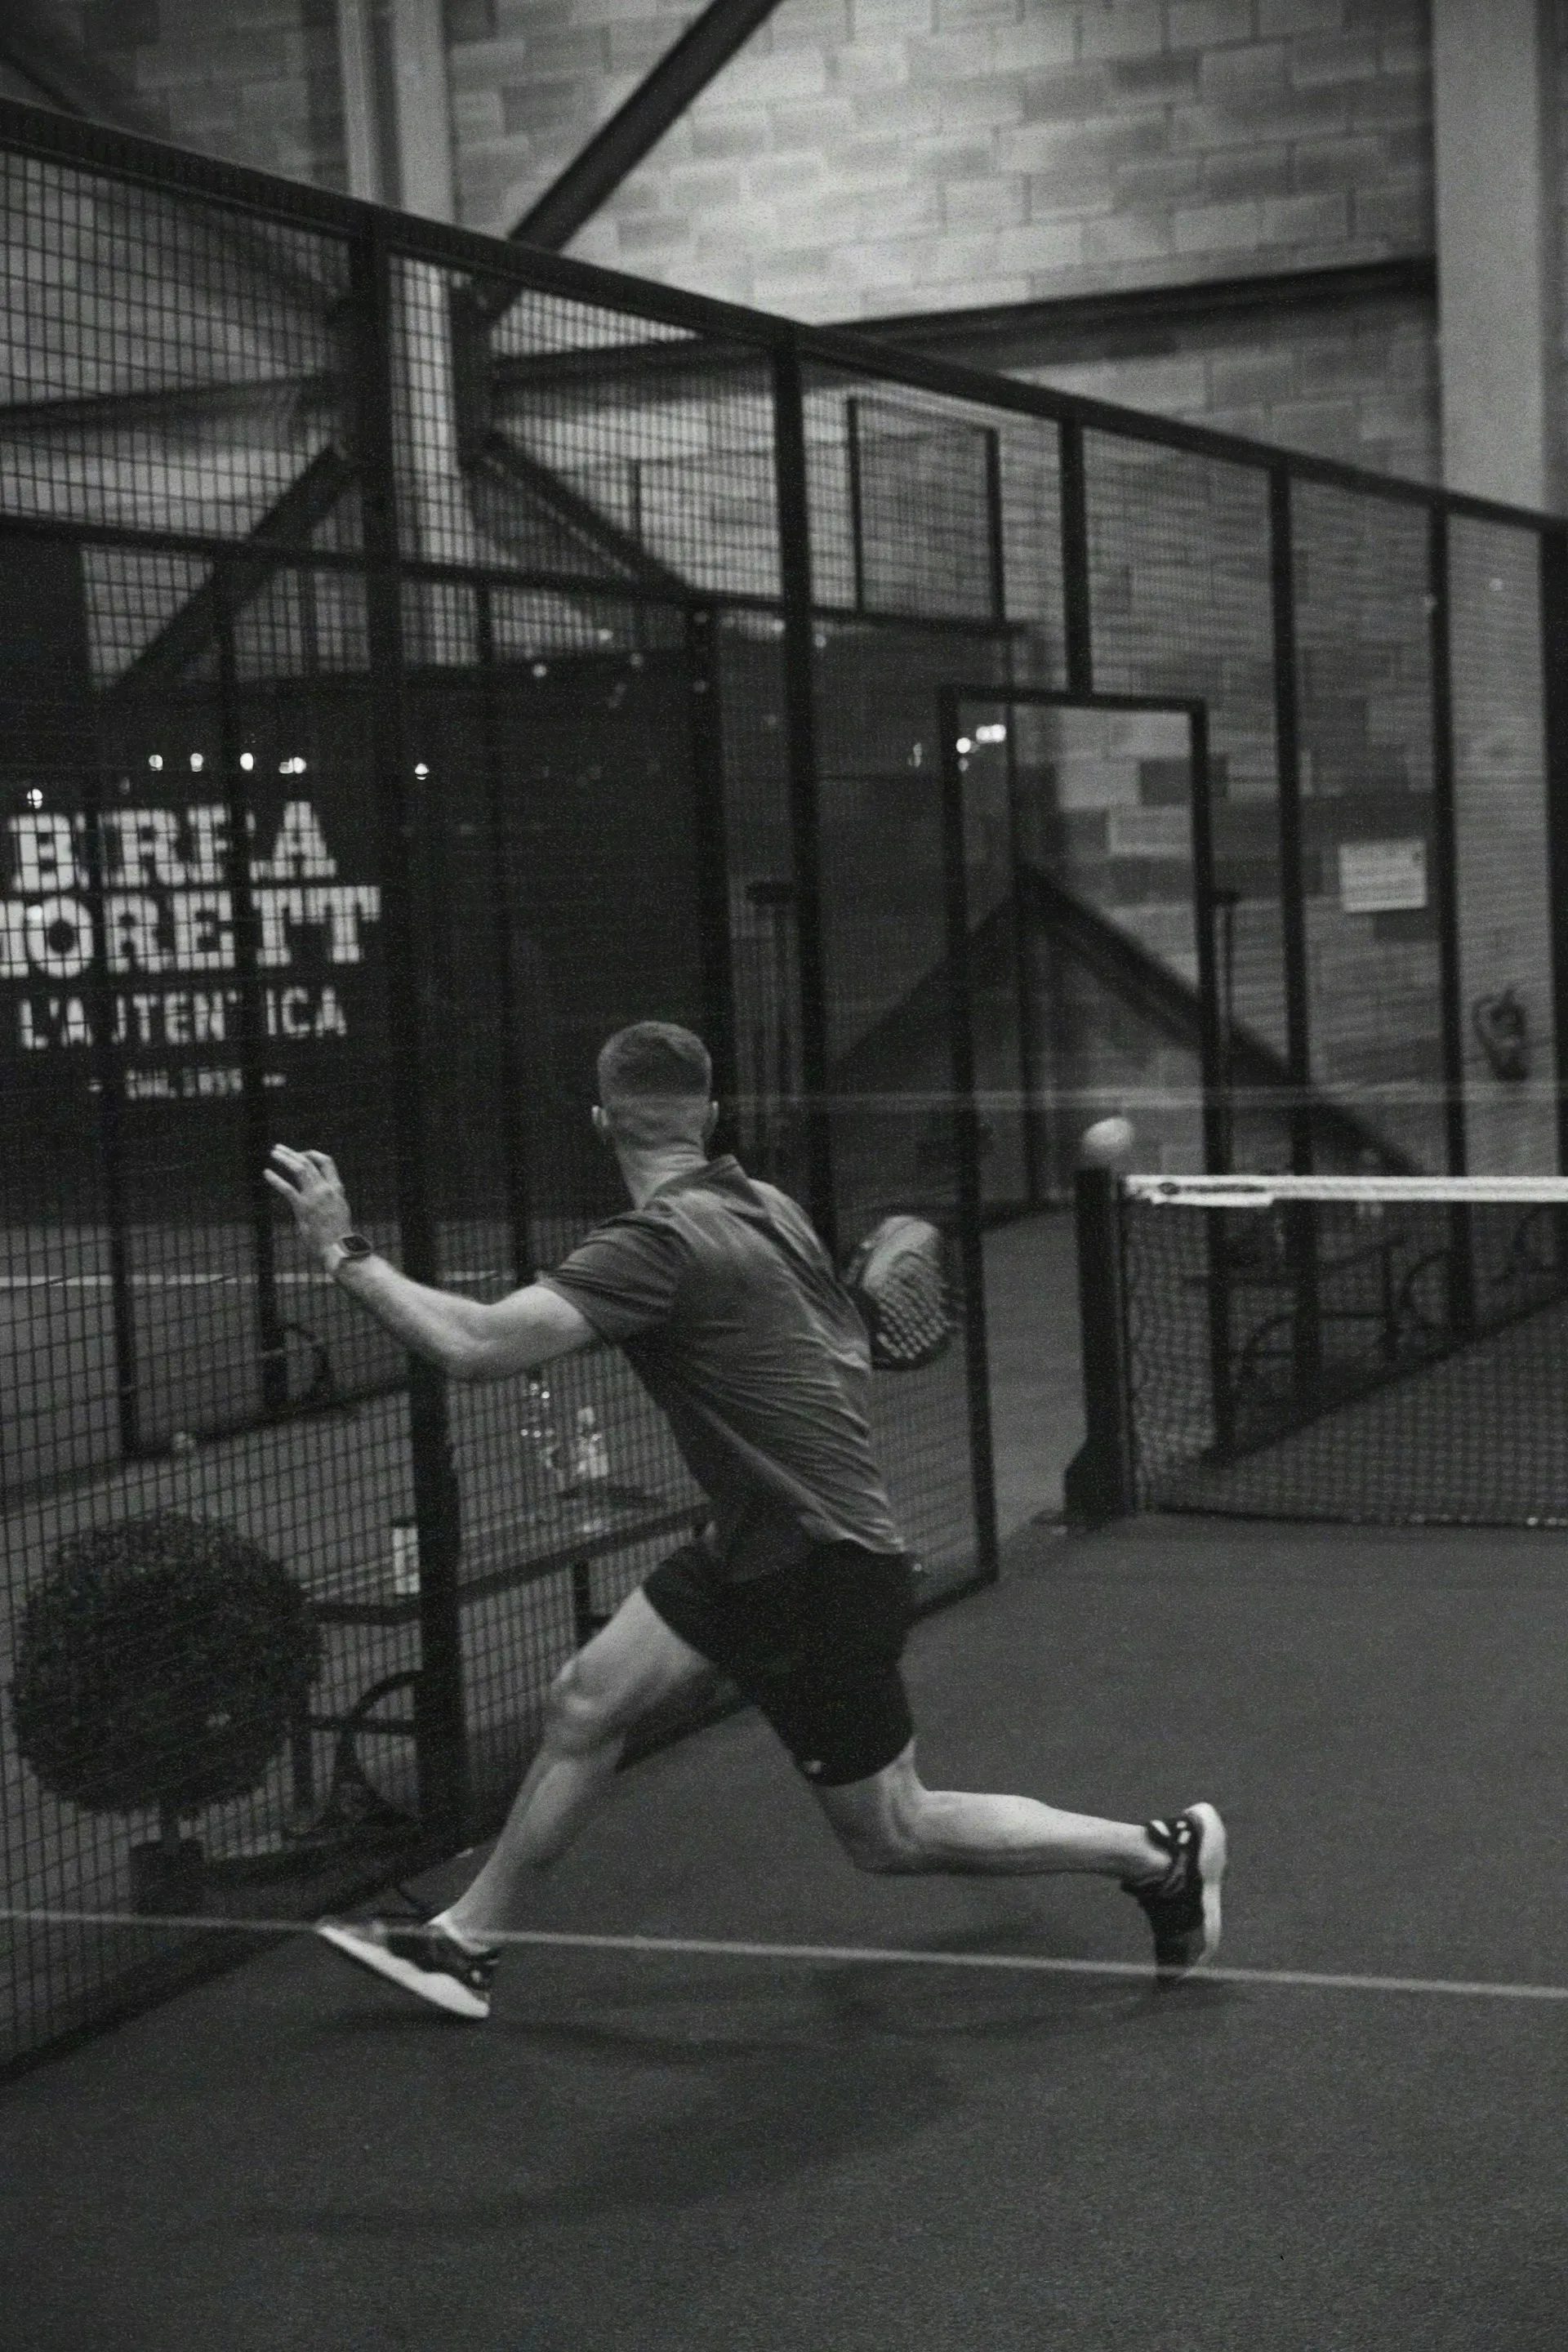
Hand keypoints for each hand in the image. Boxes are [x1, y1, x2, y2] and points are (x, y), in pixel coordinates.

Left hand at [264, 1146, 353, 1262]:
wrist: (338, 1246)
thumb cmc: (338, 1232)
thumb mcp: (340, 1209)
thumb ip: (330, 1198)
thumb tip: (317, 1195)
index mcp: (336, 1188)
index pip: (326, 1162)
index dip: (312, 1154)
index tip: (301, 1154)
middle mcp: (326, 1188)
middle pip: (308, 1162)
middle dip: (292, 1153)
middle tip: (279, 1148)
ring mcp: (314, 1196)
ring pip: (299, 1169)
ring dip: (285, 1159)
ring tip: (274, 1153)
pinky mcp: (303, 1206)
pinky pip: (287, 1188)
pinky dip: (275, 1179)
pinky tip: (267, 1173)